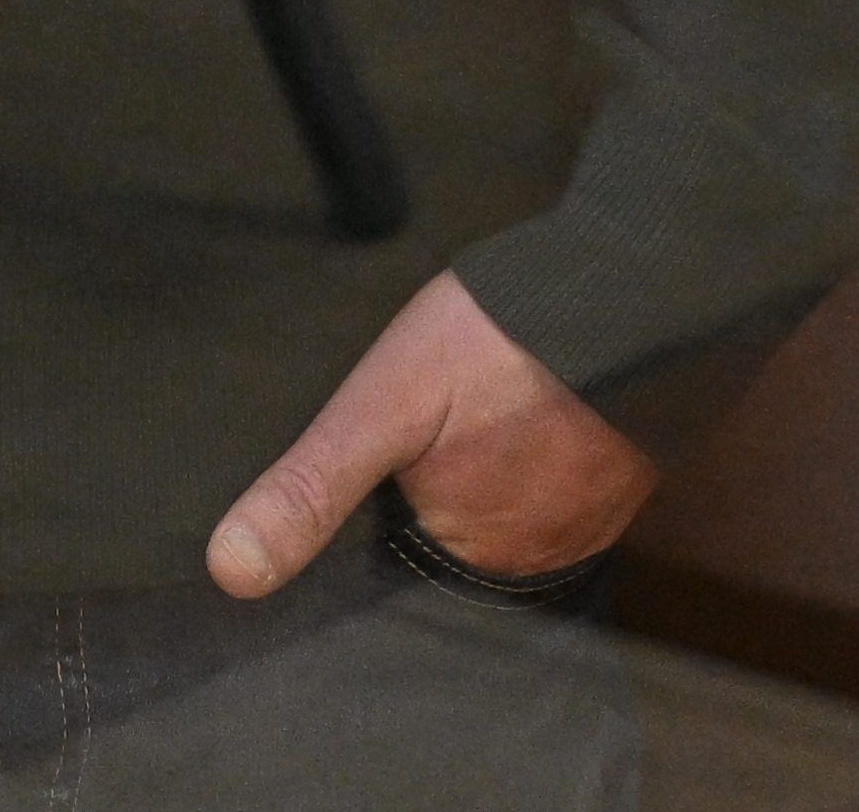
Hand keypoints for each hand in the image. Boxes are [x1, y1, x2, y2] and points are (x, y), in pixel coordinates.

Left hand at [207, 272, 656, 598]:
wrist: (627, 287)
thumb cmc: (498, 340)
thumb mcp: (381, 405)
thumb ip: (311, 488)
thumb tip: (230, 571)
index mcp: (466, 555)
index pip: (398, 563)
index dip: (383, 511)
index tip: (386, 461)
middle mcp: (529, 561)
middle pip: (454, 533)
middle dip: (436, 484)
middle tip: (441, 411)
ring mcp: (582, 523)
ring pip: (504, 505)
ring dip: (486, 465)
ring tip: (480, 403)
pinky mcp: (616, 482)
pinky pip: (554, 479)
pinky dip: (533, 448)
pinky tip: (522, 401)